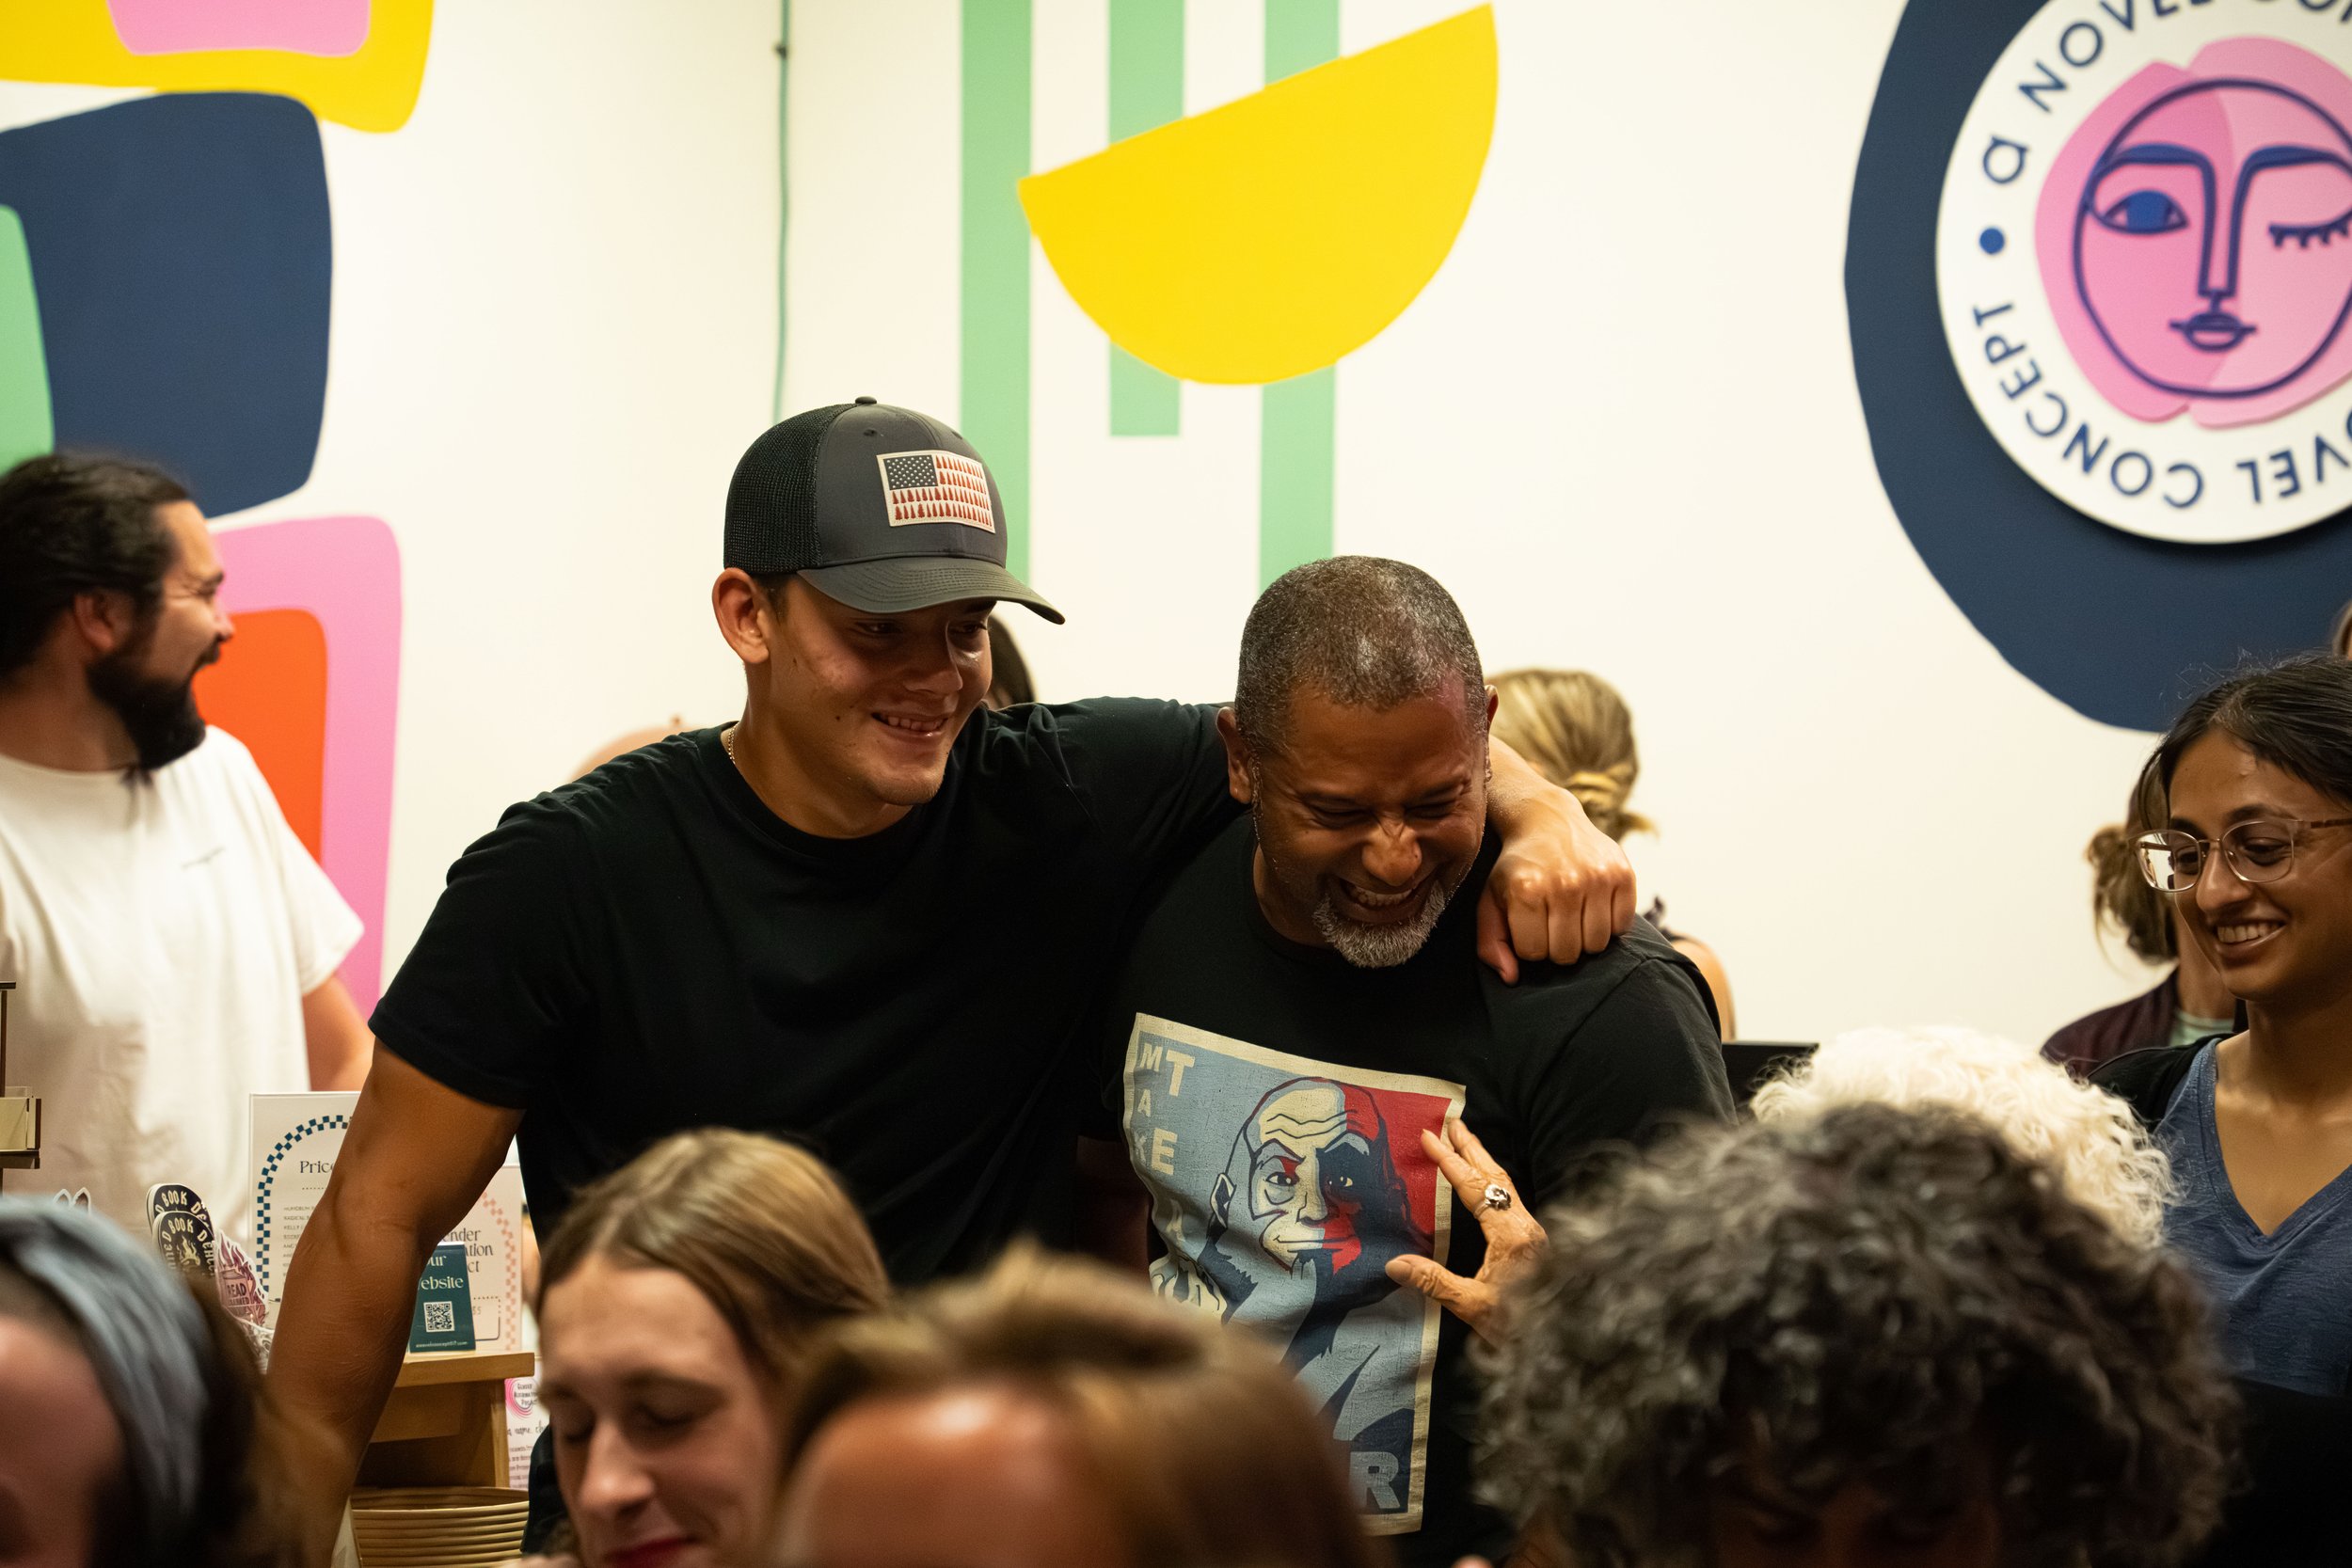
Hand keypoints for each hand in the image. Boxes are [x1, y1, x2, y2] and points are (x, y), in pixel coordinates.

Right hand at [1384, 1119, 1547, 1343]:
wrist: (1564, 1343)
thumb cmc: (1520, 1328)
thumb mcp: (1472, 1306)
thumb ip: (1434, 1282)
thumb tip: (1394, 1264)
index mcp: (1510, 1235)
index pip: (1475, 1188)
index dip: (1449, 1162)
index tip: (1429, 1138)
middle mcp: (1525, 1226)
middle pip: (1495, 1176)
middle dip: (1471, 1148)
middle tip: (1451, 1122)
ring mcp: (1532, 1232)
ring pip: (1505, 1185)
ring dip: (1482, 1161)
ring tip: (1464, 1141)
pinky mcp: (1533, 1242)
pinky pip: (1510, 1198)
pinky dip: (1492, 1180)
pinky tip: (1483, 1183)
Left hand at [1480, 742, 1635, 981]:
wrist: (1549, 820)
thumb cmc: (1518, 868)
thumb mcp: (1491, 899)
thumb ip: (1491, 941)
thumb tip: (1511, 978)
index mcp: (1526, 890)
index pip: (1534, 953)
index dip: (1529, 945)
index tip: (1528, 926)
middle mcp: (1564, 883)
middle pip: (1568, 953)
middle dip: (1557, 946)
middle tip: (1552, 924)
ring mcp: (1597, 877)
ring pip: (1597, 944)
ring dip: (1584, 938)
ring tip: (1572, 917)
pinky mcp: (1623, 873)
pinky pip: (1622, 926)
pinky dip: (1609, 924)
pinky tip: (1593, 906)